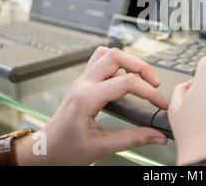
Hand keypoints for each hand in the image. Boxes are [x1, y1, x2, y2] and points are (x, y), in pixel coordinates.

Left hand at [15, 47, 168, 165]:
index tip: (160, 103)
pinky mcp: (83, 82)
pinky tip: (124, 79)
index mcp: (86, 98)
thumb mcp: (102, 148)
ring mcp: (81, 81)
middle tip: (153, 84)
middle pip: (116, 56)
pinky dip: (117, 64)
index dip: (149, 92)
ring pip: (107, 53)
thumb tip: (156, 136)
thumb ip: (133, 140)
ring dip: (128, 61)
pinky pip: (100, 61)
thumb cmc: (65, 150)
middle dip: (141, 67)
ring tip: (140, 78)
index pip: (126, 82)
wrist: (45, 151)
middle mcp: (83, 84)